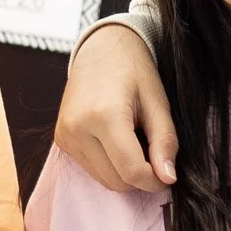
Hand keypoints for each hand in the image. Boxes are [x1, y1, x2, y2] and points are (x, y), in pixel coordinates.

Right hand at [54, 23, 174, 192]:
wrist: (101, 49)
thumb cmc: (134, 71)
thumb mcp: (158, 103)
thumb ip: (165, 142)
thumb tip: (168, 179)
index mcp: (103, 115)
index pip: (131, 170)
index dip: (154, 181)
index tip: (168, 175)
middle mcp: (77, 128)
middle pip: (116, 181)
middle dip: (140, 176)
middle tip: (153, 153)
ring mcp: (65, 135)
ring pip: (103, 180)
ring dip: (124, 172)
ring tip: (135, 142)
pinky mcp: (61, 140)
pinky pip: (91, 169)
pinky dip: (109, 165)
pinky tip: (117, 142)